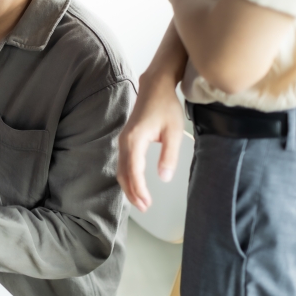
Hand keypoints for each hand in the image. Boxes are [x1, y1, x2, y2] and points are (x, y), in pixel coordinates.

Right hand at [117, 72, 183, 211]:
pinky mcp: (126, 140)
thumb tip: (164, 178)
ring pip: (121, 170)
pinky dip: (128, 177)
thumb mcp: (174, 132)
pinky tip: (136, 185)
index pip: (134, 171)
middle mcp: (125, 142)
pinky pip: (123, 163)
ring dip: (129, 187)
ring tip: (141, 201)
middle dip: (132, 193)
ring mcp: (123, 141)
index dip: (139, 190)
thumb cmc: (165, 107)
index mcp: (135, 140)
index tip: (147, 204)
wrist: (154, 87)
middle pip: (123, 174)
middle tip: (144, 208)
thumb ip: (169, 156)